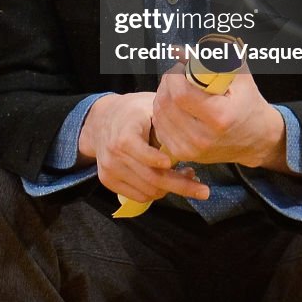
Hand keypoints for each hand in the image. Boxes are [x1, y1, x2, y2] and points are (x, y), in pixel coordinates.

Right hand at [78, 92, 207, 201]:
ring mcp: (109, 170)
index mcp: (125, 134)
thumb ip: (167, 120)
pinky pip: (138, 196)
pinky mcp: (108, 181)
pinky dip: (156, 193)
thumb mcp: (149, 105)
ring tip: (186, 177)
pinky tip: (167, 182)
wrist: (98, 122)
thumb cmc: (132, 112)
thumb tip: (194, 133)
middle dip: (180, 186)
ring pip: (147, 191)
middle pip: (151, 178)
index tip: (175, 164)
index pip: (143, 153)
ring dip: (170, 189)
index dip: (158, 160)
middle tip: (203, 190)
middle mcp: (114, 154)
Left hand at [151, 65, 284, 169]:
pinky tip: (176, 106)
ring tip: (178, 90)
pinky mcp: (184, 154)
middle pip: (166, 103)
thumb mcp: (238, 76)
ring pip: (159, 114)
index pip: (180, 94)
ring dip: (163, 96)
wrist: (256, 138)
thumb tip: (177, 50)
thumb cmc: (247, 103)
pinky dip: (163, 112)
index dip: (175, 76)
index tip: (181, 68)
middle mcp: (203, 137)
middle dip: (167, 83)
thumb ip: (209, 59)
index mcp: (219, 118)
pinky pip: (160, 127)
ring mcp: (192, 149)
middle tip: (178, 76)